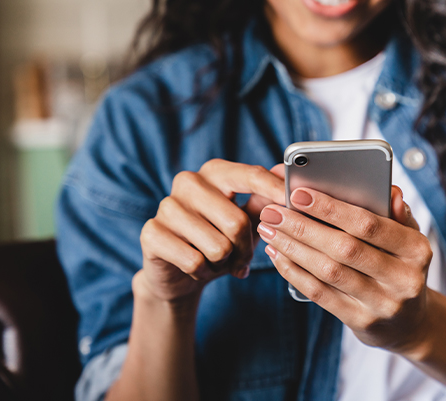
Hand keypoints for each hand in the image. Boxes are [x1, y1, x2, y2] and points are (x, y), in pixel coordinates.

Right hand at [137, 161, 284, 303]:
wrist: (179, 273)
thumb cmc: (219, 240)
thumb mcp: (247, 220)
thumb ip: (265, 200)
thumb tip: (286, 176)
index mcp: (216, 172)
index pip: (250, 175)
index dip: (275, 190)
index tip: (294, 201)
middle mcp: (189, 181)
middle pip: (237, 221)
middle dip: (245, 249)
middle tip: (241, 259)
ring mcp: (167, 205)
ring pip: (217, 246)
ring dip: (223, 263)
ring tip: (216, 261)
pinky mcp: (151, 232)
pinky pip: (194, 261)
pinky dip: (203, 272)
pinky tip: (197, 268)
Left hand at [257, 186, 432, 352]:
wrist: (409, 323)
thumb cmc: (401, 266)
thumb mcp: (409, 239)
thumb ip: (397, 214)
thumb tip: (390, 191)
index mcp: (417, 250)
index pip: (370, 225)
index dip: (332, 208)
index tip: (299, 194)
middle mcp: (404, 279)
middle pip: (344, 248)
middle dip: (303, 227)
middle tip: (273, 212)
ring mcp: (383, 304)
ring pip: (329, 272)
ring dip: (293, 248)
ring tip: (269, 230)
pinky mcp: (361, 322)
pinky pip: (321, 294)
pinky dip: (294, 272)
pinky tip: (278, 255)